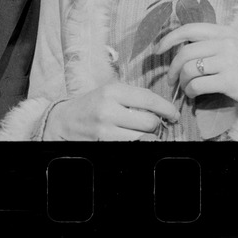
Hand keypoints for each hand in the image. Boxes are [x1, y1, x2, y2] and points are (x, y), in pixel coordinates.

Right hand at [44, 82, 178, 140]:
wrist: (63, 121)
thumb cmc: (91, 105)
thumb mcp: (109, 92)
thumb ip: (133, 97)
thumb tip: (163, 110)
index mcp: (112, 91)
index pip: (148, 98)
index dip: (166, 108)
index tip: (174, 114)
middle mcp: (108, 109)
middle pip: (149, 121)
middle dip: (156, 124)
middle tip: (153, 124)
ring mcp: (105, 129)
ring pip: (143, 137)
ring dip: (148, 136)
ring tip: (142, 132)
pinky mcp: (103, 144)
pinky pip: (132, 147)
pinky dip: (137, 144)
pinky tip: (132, 139)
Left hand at [156, 23, 237, 111]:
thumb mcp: (235, 44)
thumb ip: (212, 42)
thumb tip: (184, 47)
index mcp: (224, 31)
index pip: (189, 29)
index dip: (169, 38)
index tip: (158, 49)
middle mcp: (224, 43)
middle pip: (185, 52)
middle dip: (172, 67)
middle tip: (171, 78)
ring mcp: (227, 61)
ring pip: (189, 69)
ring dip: (182, 81)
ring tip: (186, 88)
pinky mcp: (229, 80)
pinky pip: (198, 85)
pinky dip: (190, 91)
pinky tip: (193, 95)